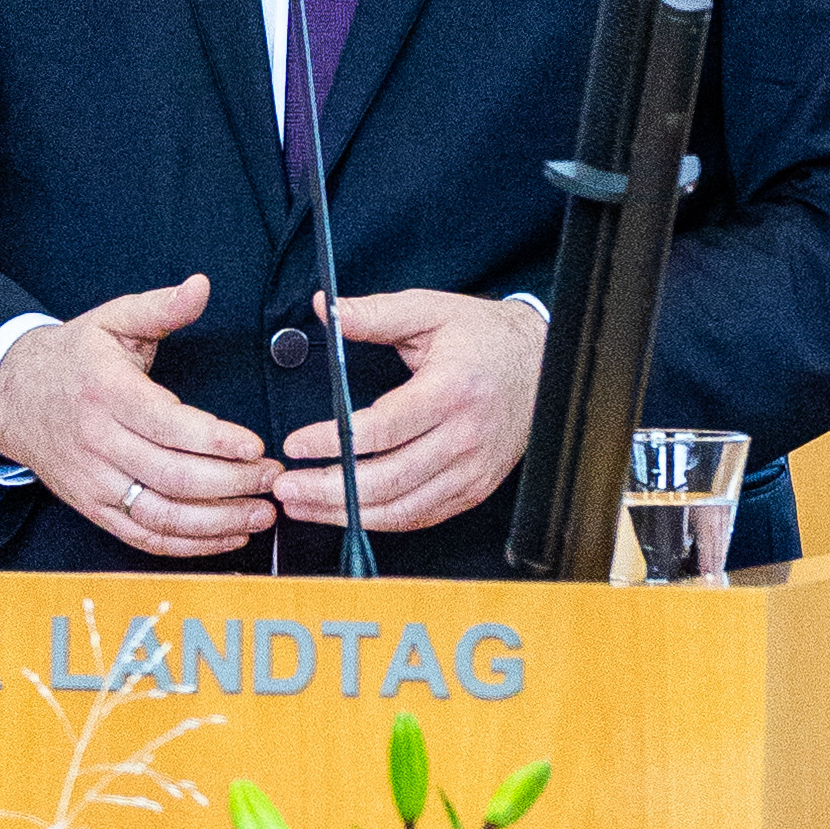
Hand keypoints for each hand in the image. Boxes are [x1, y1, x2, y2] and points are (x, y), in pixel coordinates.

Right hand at [0, 275, 277, 556]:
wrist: (10, 397)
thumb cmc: (72, 359)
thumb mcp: (112, 320)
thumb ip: (161, 307)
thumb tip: (201, 287)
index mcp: (106, 392)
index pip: (167, 425)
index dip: (215, 441)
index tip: (256, 446)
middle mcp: (98, 443)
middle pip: (171, 477)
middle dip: (231, 484)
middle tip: (272, 480)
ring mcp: (95, 482)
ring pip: (162, 516)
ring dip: (218, 522)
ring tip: (261, 514)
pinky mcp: (94, 508)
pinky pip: (145, 538)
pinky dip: (190, 544)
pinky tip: (228, 535)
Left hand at [270, 287, 544, 538]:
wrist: (542, 367)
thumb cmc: (484, 338)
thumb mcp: (431, 311)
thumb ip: (376, 313)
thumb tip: (326, 308)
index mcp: (451, 390)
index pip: (383, 429)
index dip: (334, 442)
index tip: (297, 444)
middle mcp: (464, 437)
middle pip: (387, 480)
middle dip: (329, 489)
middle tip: (287, 486)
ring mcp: (471, 470)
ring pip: (401, 509)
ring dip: (345, 514)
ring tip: (303, 505)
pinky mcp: (473, 489)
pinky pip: (420, 516)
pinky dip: (379, 520)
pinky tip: (345, 513)